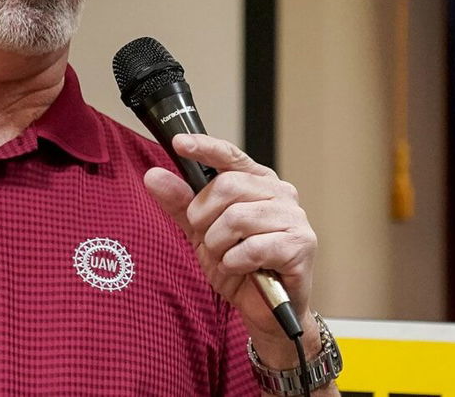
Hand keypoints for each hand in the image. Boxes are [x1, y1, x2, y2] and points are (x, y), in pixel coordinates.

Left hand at [144, 133, 319, 365]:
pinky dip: (235, 263)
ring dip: (219, 245)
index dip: (205, 147)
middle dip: (205, 218)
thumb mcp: (201, 233)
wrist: (265, 311)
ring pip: (236, 218)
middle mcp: (280, 193)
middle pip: (227, 187)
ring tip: (228, 258)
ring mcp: (294, 217)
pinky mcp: (301, 244)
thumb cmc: (239, 266)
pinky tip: (242, 270)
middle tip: (210, 241)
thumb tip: (154, 175)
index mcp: (257, 182)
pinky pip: (252, 247)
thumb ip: (181, 203)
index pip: (230, 156)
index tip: (179, 143)